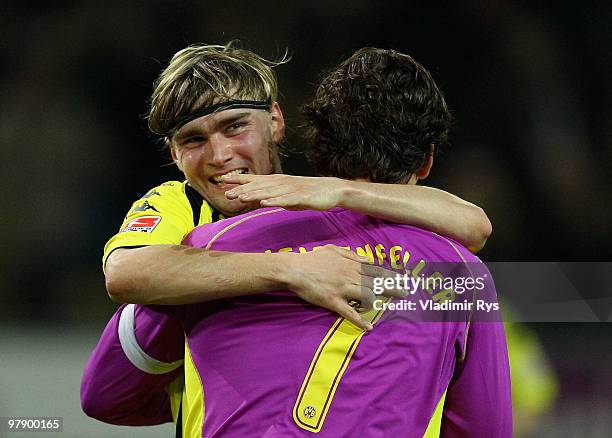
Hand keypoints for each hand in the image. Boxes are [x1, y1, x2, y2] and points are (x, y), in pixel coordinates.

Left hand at [223, 174, 347, 210]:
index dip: (239, 180)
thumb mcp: (287, 196)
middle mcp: (282, 183)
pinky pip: (286, 199)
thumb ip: (274, 197)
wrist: (332, 190)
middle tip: (226, 192)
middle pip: (259, 186)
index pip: (255, 180)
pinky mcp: (301, 197)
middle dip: (242, 189)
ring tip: (241, 197)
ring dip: (254, 195)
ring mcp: (291, 189)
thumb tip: (259, 200)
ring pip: (270, 192)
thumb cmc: (309, 194)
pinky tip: (264, 203)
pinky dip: (274, 201)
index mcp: (278, 182)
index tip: (223, 180)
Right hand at [279, 245, 403, 330]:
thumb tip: (365, 258)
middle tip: (407, 292)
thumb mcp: (333, 250)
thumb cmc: (313, 259)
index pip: (376, 270)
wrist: (295, 269)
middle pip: (376, 282)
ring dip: (383, 299)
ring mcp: (342, 289)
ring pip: (368, 295)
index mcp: (351, 264)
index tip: (404, 278)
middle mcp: (350, 275)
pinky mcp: (333, 301)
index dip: (391, 274)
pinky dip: (359, 321)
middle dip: (394, 286)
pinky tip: (368, 328)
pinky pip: (348, 312)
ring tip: (398, 304)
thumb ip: (350, 253)